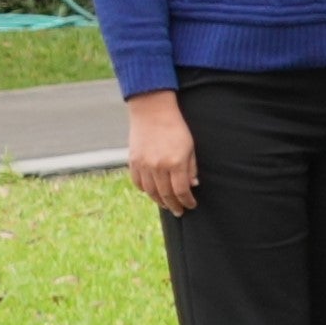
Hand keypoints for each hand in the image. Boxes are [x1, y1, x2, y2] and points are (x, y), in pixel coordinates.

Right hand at [121, 96, 197, 216]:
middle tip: (180, 212)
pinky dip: (145, 190)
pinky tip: (152, 193)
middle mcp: (158, 166)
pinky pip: (138, 183)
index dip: (187, 201)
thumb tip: (192, 186)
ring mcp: (143, 165)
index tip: (191, 205)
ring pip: (150, 191)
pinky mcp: (133, 161)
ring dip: (159, 201)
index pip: (181, 191)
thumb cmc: (176, 128)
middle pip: (166, 194)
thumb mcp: (190, 147)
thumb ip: (191, 168)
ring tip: (167, 205)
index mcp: (175, 163)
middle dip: (174, 205)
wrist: (152, 112)